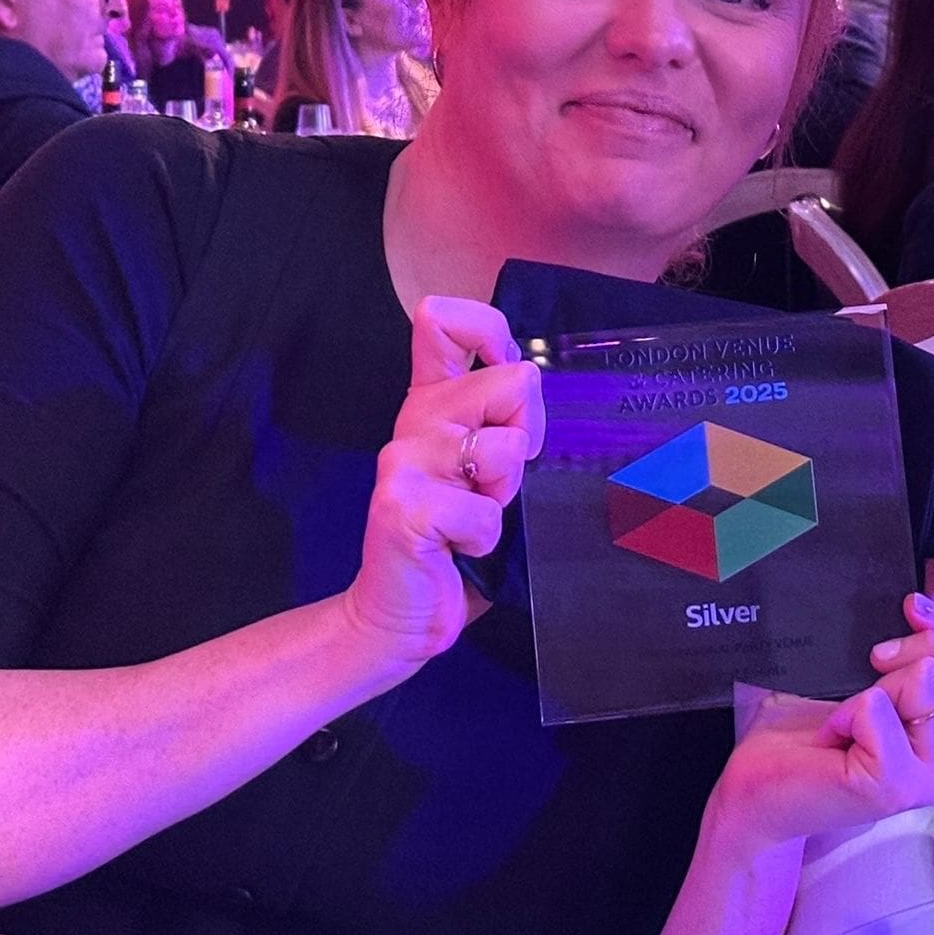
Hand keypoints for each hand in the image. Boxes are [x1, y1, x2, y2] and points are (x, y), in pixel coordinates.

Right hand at [341, 298, 541, 665]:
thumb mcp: (489, 468)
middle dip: (526, 438)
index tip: (502, 370)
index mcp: (434, 401)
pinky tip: (458, 551)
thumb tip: (533, 379)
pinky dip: (486, 540)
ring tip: (473, 518)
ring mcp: (403, 460)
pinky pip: (485, 514)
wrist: (400, 611)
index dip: (487, 332)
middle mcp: (415, 421)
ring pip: (506, 447)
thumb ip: (505, 418)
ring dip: (505, 494)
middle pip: (513, 382)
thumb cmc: (455, 538)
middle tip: (493, 487)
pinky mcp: (401, 506)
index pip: (447, 323)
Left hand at [706, 562, 933, 858]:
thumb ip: (922, 628)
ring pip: (924, 679)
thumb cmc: (816, 726)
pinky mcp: (894, 784)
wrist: (762, 786)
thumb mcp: (878, 668)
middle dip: (925, 641)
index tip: (911, 611)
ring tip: (851, 718)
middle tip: (874, 660)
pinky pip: (877, 707)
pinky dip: (845, 711)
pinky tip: (835, 738)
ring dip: (874, 686)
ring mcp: (933, 776)